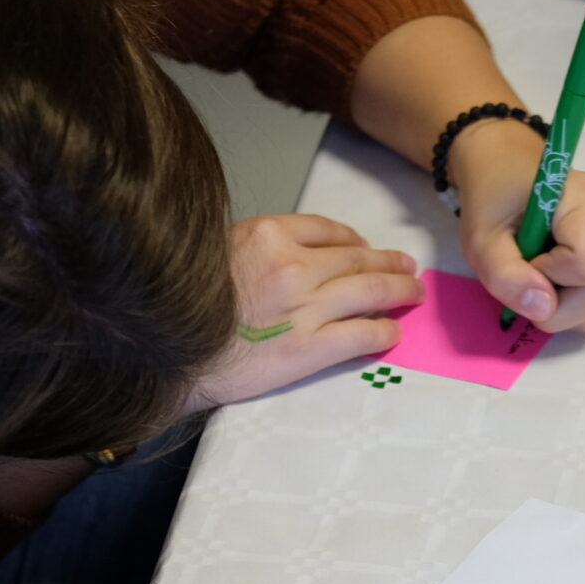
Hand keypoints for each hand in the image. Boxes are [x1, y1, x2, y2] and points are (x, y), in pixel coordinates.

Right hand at [187, 213, 422, 411]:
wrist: (171, 353)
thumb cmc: (186, 304)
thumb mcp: (218, 253)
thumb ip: (260, 248)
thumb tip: (299, 254)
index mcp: (267, 236)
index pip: (328, 230)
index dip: (355, 240)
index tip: (367, 247)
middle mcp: (292, 266)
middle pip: (358, 258)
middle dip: (389, 262)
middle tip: (407, 267)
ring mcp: (305, 308)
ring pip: (370, 291)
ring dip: (399, 291)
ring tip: (413, 294)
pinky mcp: (310, 348)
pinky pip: (361, 335)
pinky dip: (384, 331)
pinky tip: (393, 332)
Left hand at [450, 118, 584, 331]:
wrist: (507, 169)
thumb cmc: (493, 198)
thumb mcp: (481, 238)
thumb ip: (505, 274)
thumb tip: (544, 310)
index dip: (548, 279)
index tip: (521, 260)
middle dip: (558, 307)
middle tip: (525, 283)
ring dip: (567, 307)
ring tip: (540, 277)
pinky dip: (579, 302)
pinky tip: (557, 279)